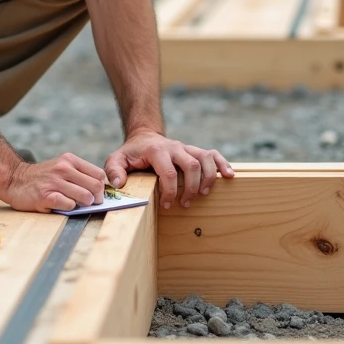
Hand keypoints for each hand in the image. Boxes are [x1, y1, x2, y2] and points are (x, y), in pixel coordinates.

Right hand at [0, 153, 108, 212]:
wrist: (14, 179)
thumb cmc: (42, 177)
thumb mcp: (61, 167)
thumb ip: (78, 175)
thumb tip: (99, 191)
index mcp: (70, 160)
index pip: (99, 174)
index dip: (101, 188)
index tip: (96, 195)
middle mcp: (63, 169)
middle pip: (96, 186)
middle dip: (96, 199)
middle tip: (89, 203)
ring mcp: (54, 182)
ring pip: (85, 196)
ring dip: (83, 205)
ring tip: (75, 204)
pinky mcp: (46, 196)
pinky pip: (69, 205)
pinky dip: (69, 208)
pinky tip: (61, 205)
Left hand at [104, 132, 232, 209]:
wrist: (144, 137)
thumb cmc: (131, 153)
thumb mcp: (116, 159)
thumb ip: (114, 170)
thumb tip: (118, 183)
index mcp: (156, 150)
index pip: (168, 172)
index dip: (170, 191)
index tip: (167, 205)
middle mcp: (174, 147)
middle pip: (191, 165)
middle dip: (191, 187)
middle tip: (186, 203)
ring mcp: (186, 148)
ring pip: (205, 158)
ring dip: (209, 177)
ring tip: (205, 194)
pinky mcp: (194, 151)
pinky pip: (213, 154)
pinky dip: (222, 164)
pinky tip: (229, 176)